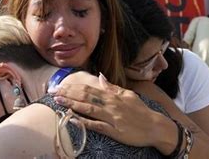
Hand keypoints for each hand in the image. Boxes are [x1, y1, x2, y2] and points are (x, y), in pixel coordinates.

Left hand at [48, 74, 175, 151]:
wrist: (155, 127)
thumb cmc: (141, 111)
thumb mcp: (128, 95)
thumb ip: (112, 87)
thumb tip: (100, 76)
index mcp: (113, 95)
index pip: (89, 88)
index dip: (73, 87)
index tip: (60, 86)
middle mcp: (110, 105)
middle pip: (85, 97)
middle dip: (68, 93)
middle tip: (53, 92)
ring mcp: (111, 118)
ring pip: (88, 109)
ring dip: (72, 104)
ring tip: (58, 101)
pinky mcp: (114, 131)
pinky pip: (96, 126)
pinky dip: (84, 121)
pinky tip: (73, 118)